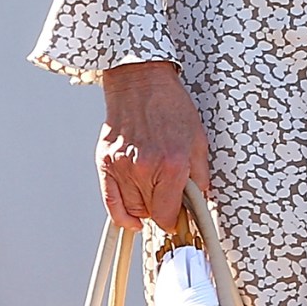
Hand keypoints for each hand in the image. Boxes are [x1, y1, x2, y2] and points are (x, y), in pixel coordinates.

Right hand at [96, 61, 210, 230]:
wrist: (141, 84)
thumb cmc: (170, 107)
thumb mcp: (198, 139)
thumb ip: (200, 174)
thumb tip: (201, 197)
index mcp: (172, 165)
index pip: (168, 213)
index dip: (176, 221)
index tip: (180, 220)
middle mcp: (144, 169)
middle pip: (151, 213)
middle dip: (163, 210)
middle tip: (170, 202)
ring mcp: (121, 167)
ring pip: (132, 209)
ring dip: (145, 208)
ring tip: (155, 195)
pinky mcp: (105, 163)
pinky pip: (110, 201)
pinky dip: (121, 215)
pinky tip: (131, 220)